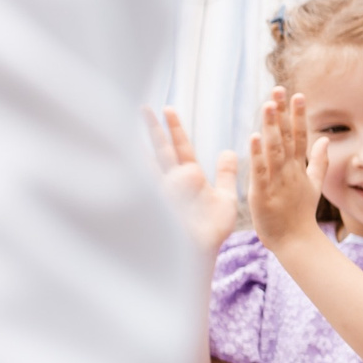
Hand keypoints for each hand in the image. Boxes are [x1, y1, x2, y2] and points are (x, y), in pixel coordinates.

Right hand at [147, 107, 238, 258]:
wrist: (204, 255)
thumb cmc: (212, 230)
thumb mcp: (225, 197)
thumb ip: (225, 174)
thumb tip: (229, 150)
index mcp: (189, 177)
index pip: (179, 148)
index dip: (174, 129)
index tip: (166, 109)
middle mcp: (173, 184)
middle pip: (161, 152)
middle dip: (152, 131)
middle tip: (140, 107)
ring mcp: (165, 197)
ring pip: (152, 169)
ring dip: (146, 153)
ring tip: (134, 135)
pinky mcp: (162, 212)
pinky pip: (153, 194)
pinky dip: (152, 184)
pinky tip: (154, 170)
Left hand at [248, 88, 328, 250]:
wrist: (296, 242)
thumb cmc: (300, 215)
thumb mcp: (314, 186)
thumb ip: (319, 162)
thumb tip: (326, 139)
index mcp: (299, 168)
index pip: (299, 136)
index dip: (298, 115)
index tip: (297, 94)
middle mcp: (289, 171)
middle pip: (286, 137)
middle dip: (282, 113)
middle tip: (278, 89)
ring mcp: (277, 181)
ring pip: (274, 149)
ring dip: (270, 126)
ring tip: (267, 105)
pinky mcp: (262, 193)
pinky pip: (260, 170)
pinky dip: (257, 154)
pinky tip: (254, 136)